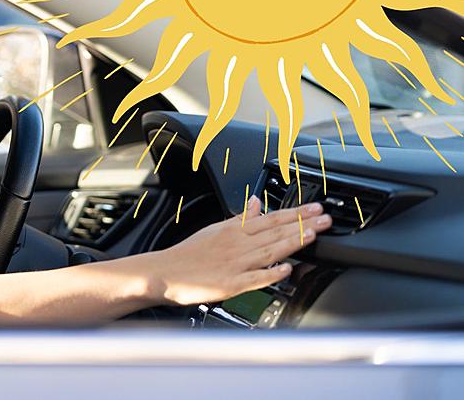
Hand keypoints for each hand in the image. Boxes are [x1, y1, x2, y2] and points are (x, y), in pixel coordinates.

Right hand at [139, 197, 331, 306]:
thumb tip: (256, 203)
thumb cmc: (188, 253)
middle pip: (275, 233)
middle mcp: (236, 245)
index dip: (296, 214)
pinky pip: (253, 279)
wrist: (164, 272)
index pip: (271, 219)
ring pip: (268, 251)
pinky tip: (285, 270)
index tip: (316, 208)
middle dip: (303, 225)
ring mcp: (234, 265)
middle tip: (325, 219)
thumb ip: (239, 219)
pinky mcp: (228, 285)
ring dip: (292, 243)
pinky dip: (270, 274)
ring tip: (312, 235)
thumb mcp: (214, 229)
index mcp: (234, 230)